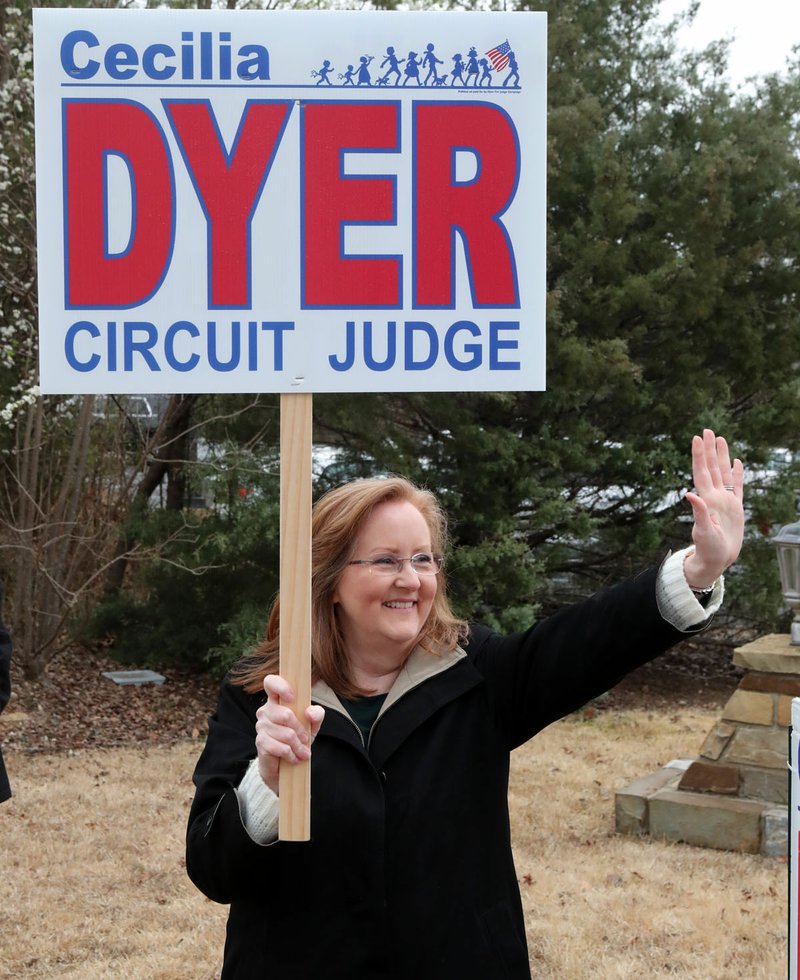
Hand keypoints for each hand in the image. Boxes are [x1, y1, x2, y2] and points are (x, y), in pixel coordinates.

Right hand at [255, 674, 324, 795]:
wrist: (285, 765)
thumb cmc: (298, 738)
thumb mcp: (312, 725)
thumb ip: (316, 714)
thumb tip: (310, 713)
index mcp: (276, 700)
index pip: (270, 682)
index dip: (280, 686)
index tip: (292, 697)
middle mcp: (266, 711)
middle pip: (285, 714)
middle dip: (301, 729)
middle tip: (306, 738)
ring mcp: (261, 727)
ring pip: (286, 734)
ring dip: (299, 746)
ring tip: (302, 752)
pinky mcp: (261, 743)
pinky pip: (282, 747)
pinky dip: (292, 755)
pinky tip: (294, 758)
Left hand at [683, 429, 744, 588]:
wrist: (717, 559)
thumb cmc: (708, 548)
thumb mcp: (703, 531)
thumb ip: (699, 512)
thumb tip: (690, 494)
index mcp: (706, 499)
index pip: (701, 472)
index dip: (699, 455)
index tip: (696, 438)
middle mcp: (714, 496)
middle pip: (711, 467)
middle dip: (709, 449)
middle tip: (708, 430)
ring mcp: (725, 501)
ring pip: (724, 472)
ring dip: (722, 456)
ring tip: (721, 439)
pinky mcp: (735, 508)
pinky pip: (737, 486)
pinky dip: (737, 474)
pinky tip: (736, 462)